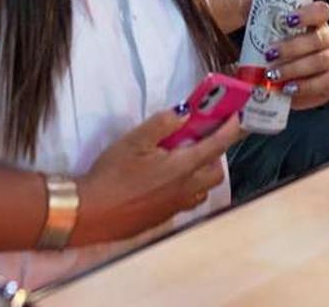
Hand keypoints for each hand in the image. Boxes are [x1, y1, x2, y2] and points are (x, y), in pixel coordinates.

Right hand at [76, 108, 240, 244]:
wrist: (91, 213)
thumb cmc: (111, 175)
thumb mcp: (134, 141)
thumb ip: (162, 124)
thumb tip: (184, 112)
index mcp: (182, 167)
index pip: (217, 145)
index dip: (231, 129)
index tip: (237, 117)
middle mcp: (186, 189)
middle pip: (216, 172)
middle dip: (215, 154)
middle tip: (199, 138)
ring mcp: (176, 205)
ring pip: (203, 189)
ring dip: (202, 172)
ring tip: (182, 159)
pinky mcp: (165, 216)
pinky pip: (188, 199)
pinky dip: (188, 186)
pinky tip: (166, 179)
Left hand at [259, 0, 328, 109]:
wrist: (277, 80)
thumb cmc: (273, 48)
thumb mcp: (260, 28)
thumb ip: (255, 9)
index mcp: (315, 21)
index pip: (321, 11)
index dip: (308, 14)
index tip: (287, 20)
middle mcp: (328, 38)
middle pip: (320, 38)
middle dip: (294, 47)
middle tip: (270, 54)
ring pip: (322, 61)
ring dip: (296, 68)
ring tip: (272, 74)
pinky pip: (327, 83)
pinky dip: (307, 87)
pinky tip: (288, 88)